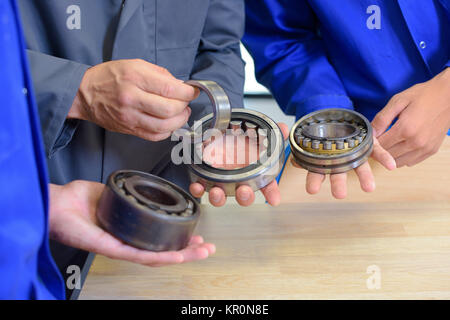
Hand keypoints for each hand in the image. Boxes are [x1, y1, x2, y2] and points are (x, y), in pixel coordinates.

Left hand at [49, 181, 214, 266]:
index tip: (195, 234)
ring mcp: (120, 247)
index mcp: (127, 230)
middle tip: (206, 248)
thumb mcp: (109, 191)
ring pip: (156, 257)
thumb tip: (139, 184)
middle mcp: (125, 242)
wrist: (54, 204)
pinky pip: (140, 255)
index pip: (157, 239)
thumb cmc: (74, 201)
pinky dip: (162, 256)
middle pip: (162, 251)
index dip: (178, 239)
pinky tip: (178, 255)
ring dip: (182, 255)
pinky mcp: (112, 249)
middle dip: (188, 250)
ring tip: (201, 252)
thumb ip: (125, 190)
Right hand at [68, 59, 198, 141]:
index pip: (169, 89)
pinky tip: (169, 123)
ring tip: (181, 113)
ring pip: (164, 126)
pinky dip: (167, 131)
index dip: (187, 92)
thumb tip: (181, 86)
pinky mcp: (129, 129)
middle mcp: (132, 98)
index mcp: (134, 78)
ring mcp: (130, 117)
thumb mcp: (135, 65)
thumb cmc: (110, 77)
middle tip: (185, 101)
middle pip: (169, 109)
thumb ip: (161, 75)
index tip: (192, 91)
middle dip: (184, 106)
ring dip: (179, 121)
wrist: (84, 93)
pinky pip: (155, 136)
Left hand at [189, 123, 289, 206]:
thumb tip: (284, 128)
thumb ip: (272, 132)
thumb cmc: (241, 141)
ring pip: (221, 196)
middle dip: (244, 197)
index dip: (271, 193)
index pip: (267, 185)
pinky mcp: (205, 178)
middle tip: (244, 192)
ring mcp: (221, 181)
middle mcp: (237, 180)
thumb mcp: (258, 134)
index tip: (274, 199)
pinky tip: (198, 186)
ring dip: (219, 197)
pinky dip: (198, 189)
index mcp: (253, 173)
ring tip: (217, 192)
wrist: (221, 134)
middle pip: (244, 195)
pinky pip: (201, 188)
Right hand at [293, 134, 395, 198]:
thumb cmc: (323, 133)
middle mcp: (340, 161)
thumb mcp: (309, 141)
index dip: (314, 181)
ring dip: (364, 176)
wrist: (337, 119)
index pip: (318, 173)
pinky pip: (377, 151)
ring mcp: (355, 153)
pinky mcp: (368, 143)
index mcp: (325, 161)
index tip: (311, 190)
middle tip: (339, 195)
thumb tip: (294, 161)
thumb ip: (303, 152)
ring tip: (369, 189)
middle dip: (338, 184)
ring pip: (359, 166)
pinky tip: (391, 166)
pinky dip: (385, 158)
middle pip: (338, 173)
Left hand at [372, 67, 449, 166]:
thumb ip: (382, 118)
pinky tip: (401, 145)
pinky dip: (402, 157)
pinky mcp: (431, 150)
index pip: (380, 145)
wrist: (449, 95)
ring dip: (390, 155)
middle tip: (379, 139)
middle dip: (380, 149)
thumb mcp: (398, 101)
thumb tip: (371, 133)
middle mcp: (416, 142)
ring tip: (390, 142)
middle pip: (387, 155)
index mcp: (405, 128)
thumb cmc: (423, 95)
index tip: (371, 137)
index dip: (372, 142)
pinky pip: (410, 162)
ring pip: (397, 162)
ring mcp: (425, 148)